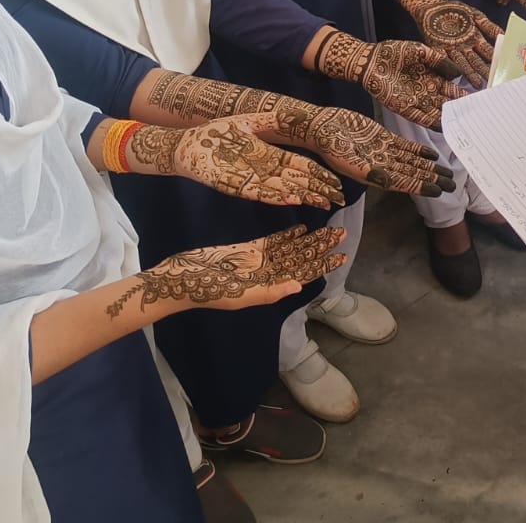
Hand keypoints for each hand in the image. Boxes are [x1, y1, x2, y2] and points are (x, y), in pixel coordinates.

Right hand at [108, 225, 346, 317]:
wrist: (184, 278)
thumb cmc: (210, 291)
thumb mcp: (241, 296)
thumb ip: (270, 292)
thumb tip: (299, 285)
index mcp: (270, 288)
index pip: (304, 275)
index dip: (323, 266)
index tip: (342, 257)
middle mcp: (269, 274)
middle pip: (301, 259)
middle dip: (322, 248)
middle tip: (342, 234)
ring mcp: (259, 261)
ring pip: (291, 249)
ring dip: (309, 240)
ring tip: (329, 229)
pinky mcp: (247, 249)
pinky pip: (272, 242)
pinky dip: (287, 235)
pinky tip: (301, 228)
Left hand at [129, 118, 344, 208]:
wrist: (187, 145)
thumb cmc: (217, 134)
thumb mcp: (250, 123)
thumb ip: (275, 120)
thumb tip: (300, 113)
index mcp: (269, 156)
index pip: (301, 167)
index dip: (319, 175)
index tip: (337, 184)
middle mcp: (264, 170)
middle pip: (296, 182)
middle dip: (317, 191)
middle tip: (337, 201)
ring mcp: (250, 179)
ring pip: (282, 190)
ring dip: (301, 196)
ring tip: (320, 202)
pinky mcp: (234, 184)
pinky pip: (259, 192)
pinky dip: (276, 196)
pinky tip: (291, 199)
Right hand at [255, 103, 457, 195]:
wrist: (320, 127)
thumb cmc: (329, 145)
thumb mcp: (346, 159)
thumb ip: (367, 171)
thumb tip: (387, 181)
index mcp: (374, 174)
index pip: (404, 182)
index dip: (421, 186)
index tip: (439, 191)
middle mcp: (382, 166)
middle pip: (412, 174)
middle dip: (432, 179)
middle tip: (453, 184)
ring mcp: (383, 152)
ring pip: (412, 161)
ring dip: (429, 167)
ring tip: (448, 172)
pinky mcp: (382, 137)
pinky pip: (404, 146)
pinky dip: (418, 151)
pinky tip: (433, 154)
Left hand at [316, 33, 465, 128]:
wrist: (369, 60)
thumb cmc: (393, 52)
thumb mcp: (419, 50)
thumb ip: (438, 60)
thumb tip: (458, 73)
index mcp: (432, 77)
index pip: (452, 88)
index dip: (464, 94)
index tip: (479, 99)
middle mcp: (427, 91)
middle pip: (447, 103)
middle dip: (460, 109)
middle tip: (477, 116)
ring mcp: (416, 100)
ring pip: (436, 112)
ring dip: (449, 119)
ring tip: (464, 125)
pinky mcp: (404, 108)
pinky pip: (421, 117)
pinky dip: (432, 123)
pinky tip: (444, 127)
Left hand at [402, 0, 500, 87]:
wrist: (433, 5)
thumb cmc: (456, 10)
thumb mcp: (475, 15)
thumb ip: (488, 25)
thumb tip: (505, 34)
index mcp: (475, 39)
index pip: (488, 53)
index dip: (495, 61)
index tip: (503, 70)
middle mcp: (465, 48)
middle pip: (477, 61)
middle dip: (485, 72)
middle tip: (493, 83)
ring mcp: (452, 50)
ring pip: (463, 64)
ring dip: (471, 74)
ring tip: (478, 85)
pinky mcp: (438, 50)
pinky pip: (445, 59)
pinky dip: (452, 67)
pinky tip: (458, 76)